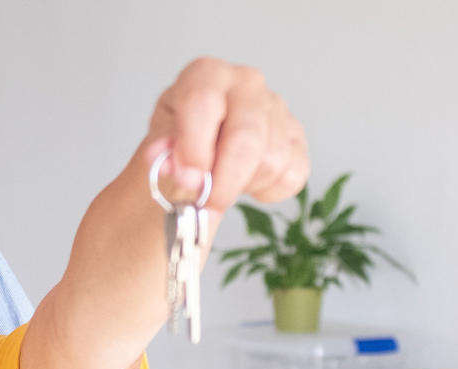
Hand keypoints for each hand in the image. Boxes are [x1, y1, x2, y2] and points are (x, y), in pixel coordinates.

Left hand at [143, 58, 308, 210]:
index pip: (204, 102)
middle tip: (207, 203)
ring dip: (243, 186)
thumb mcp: (160, 141)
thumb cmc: (179, 137)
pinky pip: (292, 175)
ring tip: (223, 182)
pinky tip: (247, 183)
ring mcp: (277, 108)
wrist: (200, 144)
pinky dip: (267, 191)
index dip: (195, 147)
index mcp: (206, 75)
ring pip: (272, 160)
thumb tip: (167, 164)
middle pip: (247, 136)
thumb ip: (163, 152)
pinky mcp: (297, 136)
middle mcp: (246, 84)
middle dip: (225, 180)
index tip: (189, 180)